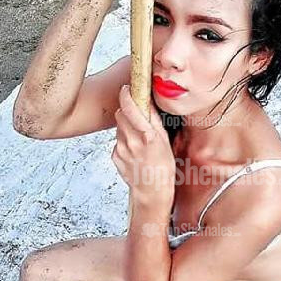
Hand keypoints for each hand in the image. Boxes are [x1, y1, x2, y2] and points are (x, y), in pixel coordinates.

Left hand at [112, 85, 175, 203]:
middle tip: (136, 116)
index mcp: (146, 136)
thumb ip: (154, 120)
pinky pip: (117, 141)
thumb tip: (147, 101)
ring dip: (126, 127)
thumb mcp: (165, 141)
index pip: (129, 107)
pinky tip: (134, 151)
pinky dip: (124, 141)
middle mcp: (131, 142)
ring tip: (138, 139)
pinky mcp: (115, 156)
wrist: (152, 191)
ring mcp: (121, 150)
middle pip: (120, 114)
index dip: (126, 95)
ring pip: (119, 127)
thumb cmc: (163, 168)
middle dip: (126, 111)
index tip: (126, 89)